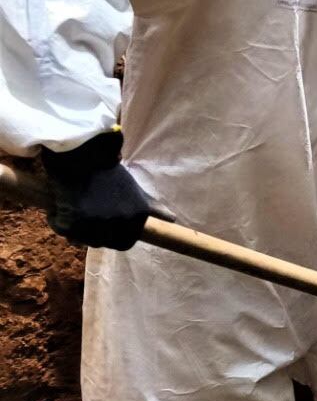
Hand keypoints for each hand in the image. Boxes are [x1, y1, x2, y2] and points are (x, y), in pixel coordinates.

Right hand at [40, 132, 152, 250]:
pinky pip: (65, 232)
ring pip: (85, 241)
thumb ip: (152, 207)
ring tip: (78, 210)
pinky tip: (63, 207)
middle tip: (89, 218)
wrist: (80, 156)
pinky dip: (60, 222)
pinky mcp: (72, 223)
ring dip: (79, 231)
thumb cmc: (109, 173)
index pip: (126, 243)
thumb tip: (173, 219)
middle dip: (97, 235)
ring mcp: (95, 224)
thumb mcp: (135, 190)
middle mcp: (119, 222)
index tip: (107, 226)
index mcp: (137, 216)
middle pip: (105, 243)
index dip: (115, 237)